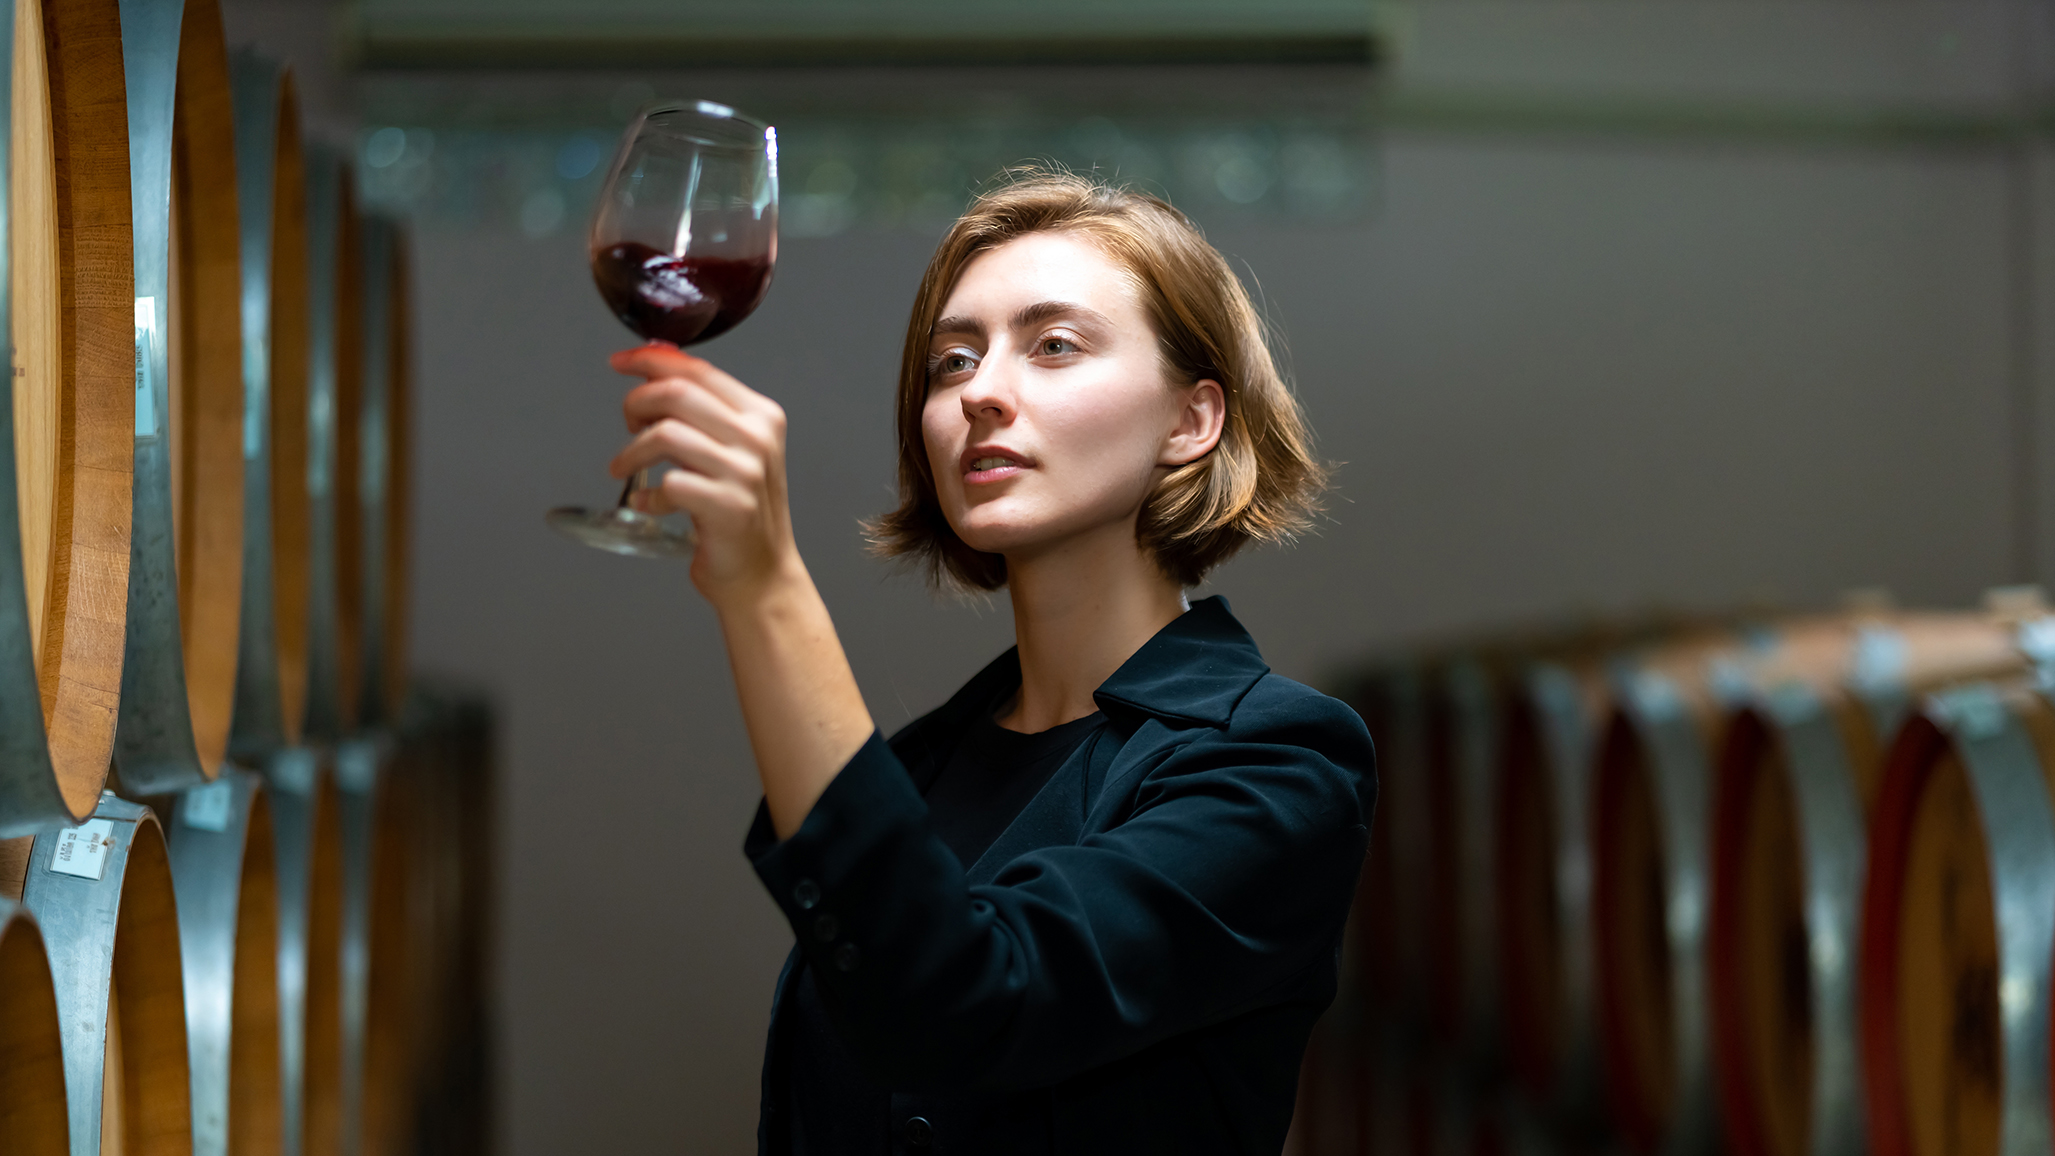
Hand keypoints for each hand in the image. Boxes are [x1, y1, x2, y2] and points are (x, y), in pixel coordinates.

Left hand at [608, 343, 797, 603]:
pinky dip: (647, 495)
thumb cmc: (740, 513)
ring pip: (666, 435)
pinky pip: (668, 484)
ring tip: (623, 467)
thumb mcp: (733, 452)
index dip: (651, 360)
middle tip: (627, 424)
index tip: (621, 362)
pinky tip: (647, 504)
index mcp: (761, 416)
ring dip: (632, 451)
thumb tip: (654, 370)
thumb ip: (702, 413)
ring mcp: (744, 473)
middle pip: (677, 394)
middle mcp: (757, 438)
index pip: (698, 370)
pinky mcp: (727, 506)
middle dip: (636, 403)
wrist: (763, 575)